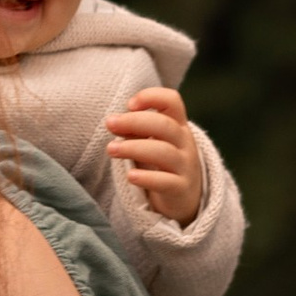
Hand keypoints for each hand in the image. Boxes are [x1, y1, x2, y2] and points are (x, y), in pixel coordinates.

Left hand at [106, 86, 204, 223]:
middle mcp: (185, 143)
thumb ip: (135, 131)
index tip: (129, 104)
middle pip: (164, 125)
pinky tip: (130, 176)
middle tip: (109, 124)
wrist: (184, 198)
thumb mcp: (151, 142)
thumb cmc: (161, 164)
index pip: (172, 101)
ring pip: (163, 152)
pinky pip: (165, 182)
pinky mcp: (181, 189)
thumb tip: (113, 122)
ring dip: (133, 148)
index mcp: (178, 125)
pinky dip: (146, 178)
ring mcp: (185, 166)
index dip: (151, 97)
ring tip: (111, 149)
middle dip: (134, 121)